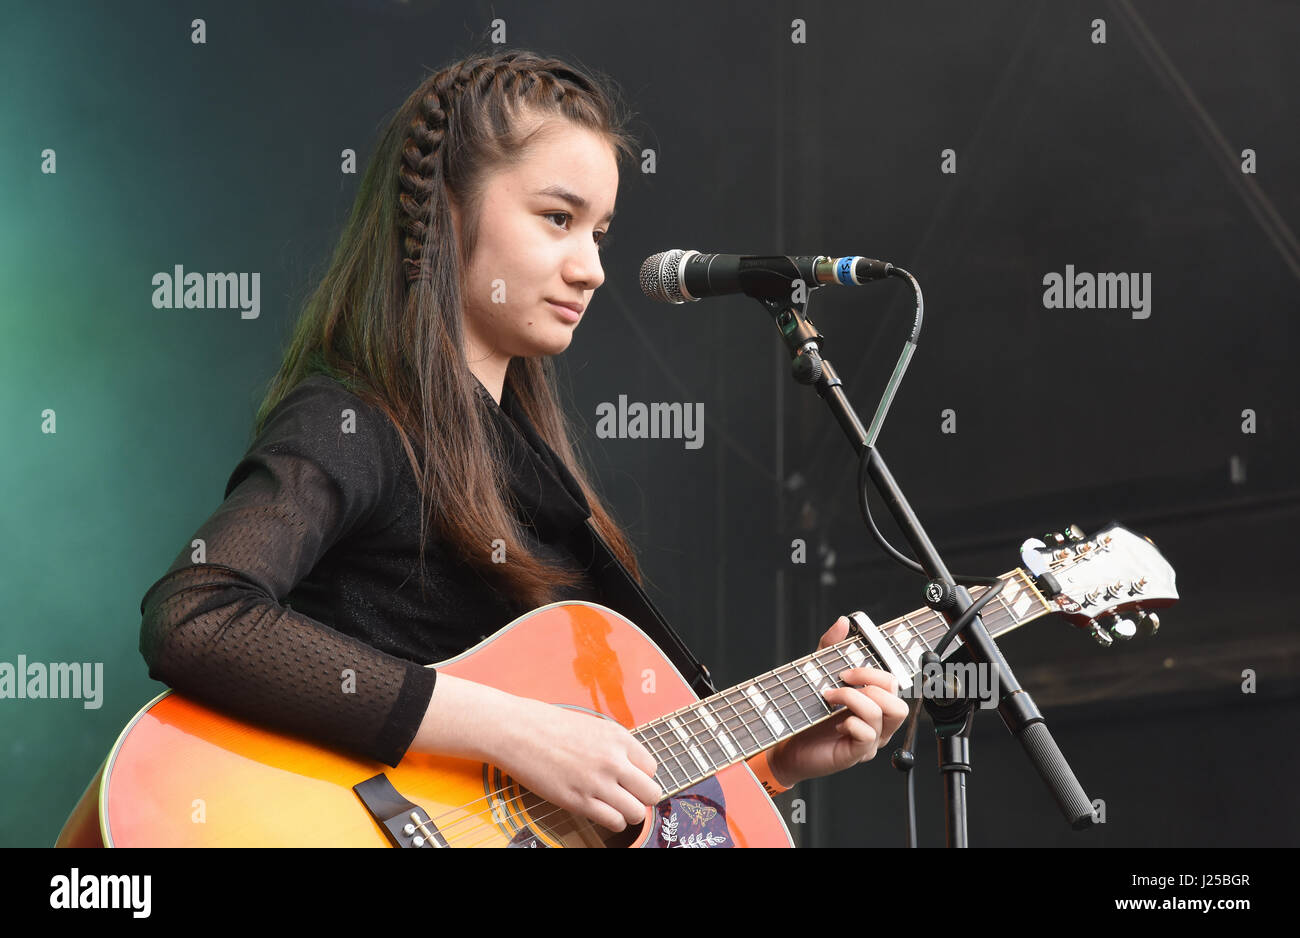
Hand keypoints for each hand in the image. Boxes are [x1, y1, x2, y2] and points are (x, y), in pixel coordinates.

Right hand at [495, 696, 663, 833]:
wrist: (517, 731)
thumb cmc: (547, 726)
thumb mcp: (592, 726)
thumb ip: (613, 746)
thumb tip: (628, 765)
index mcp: (618, 738)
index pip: (651, 768)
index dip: (642, 777)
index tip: (632, 781)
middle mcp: (613, 760)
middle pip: (651, 793)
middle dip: (642, 798)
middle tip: (630, 797)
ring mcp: (597, 782)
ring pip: (637, 812)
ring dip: (629, 813)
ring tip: (616, 808)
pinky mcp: (579, 801)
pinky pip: (614, 821)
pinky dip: (613, 822)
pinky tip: (603, 814)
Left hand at [767, 616, 909, 787]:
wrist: (787, 745)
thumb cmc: (807, 714)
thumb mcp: (818, 674)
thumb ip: (831, 648)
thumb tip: (843, 622)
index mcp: (873, 704)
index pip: (892, 683)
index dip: (872, 672)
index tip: (846, 670)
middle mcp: (877, 724)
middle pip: (898, 700)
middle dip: (868, 684)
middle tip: (840, 682)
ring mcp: (870, 740)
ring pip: (883, 714)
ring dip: (853, 698)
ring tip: (830, 699)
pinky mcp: (857, 753)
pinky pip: (867, 735)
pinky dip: (850, 723)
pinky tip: (835, 724)